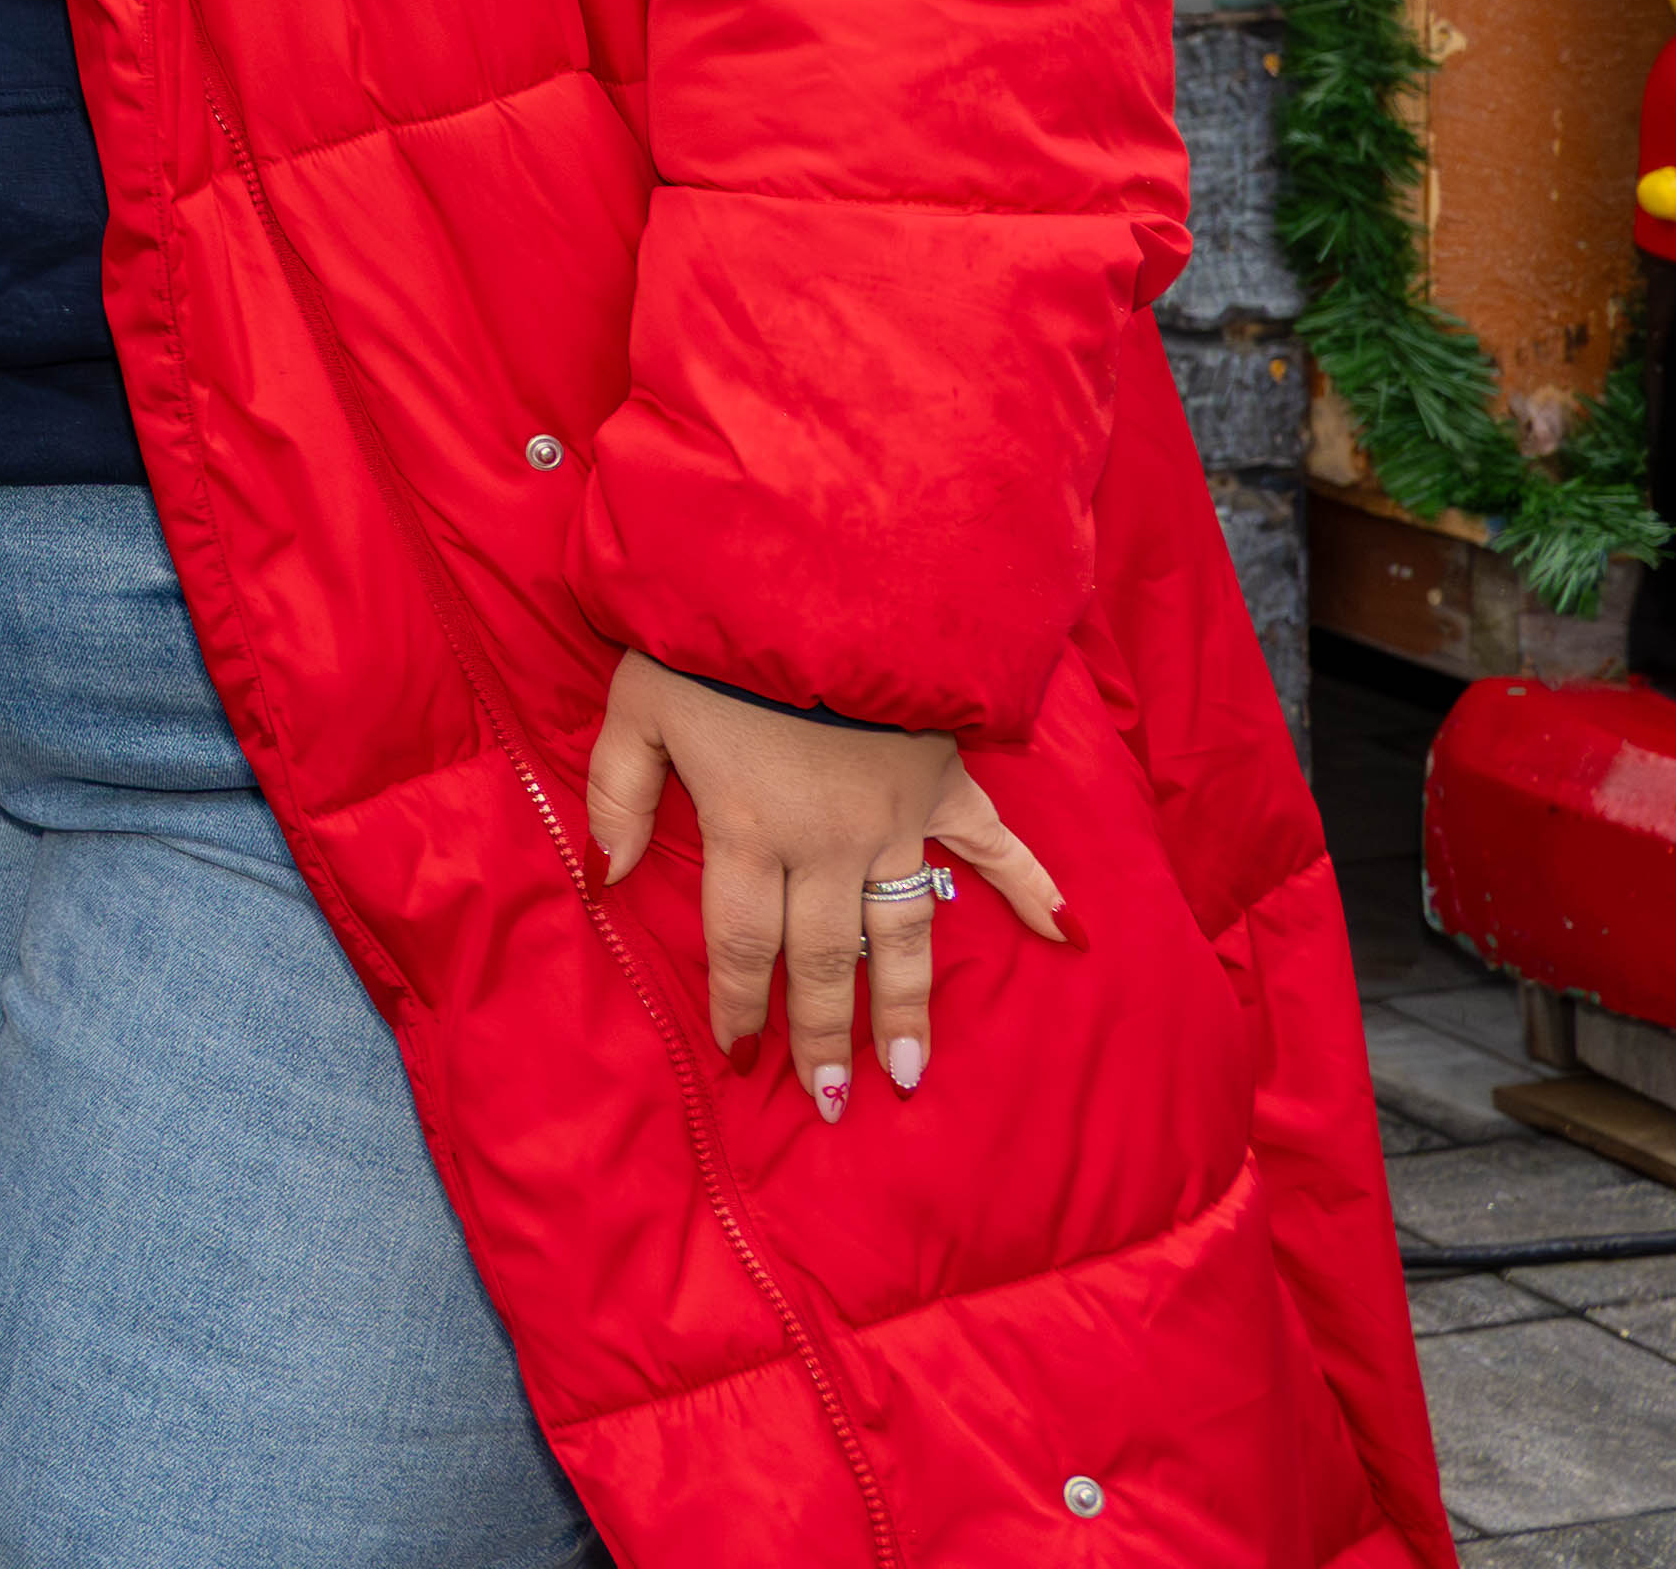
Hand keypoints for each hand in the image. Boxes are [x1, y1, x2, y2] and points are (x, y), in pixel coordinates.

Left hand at [581, 644, 1062, 1115]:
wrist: (817, 573)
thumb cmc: (710, 635)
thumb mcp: (633, 706)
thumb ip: (616, 794)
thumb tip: (606, 875)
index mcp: (748, 829)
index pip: (742, 943)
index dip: (740, 1004)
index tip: (742, 1058)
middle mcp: (827, 842)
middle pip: (823, 960)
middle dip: (825, 1035)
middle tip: (836, 1102)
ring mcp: (895, 817)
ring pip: (905, 932)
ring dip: (909, 1004)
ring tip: (912, 1073)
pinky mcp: (944, 780)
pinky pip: (996, 846)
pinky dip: (1033, 889)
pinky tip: (1069, 938)